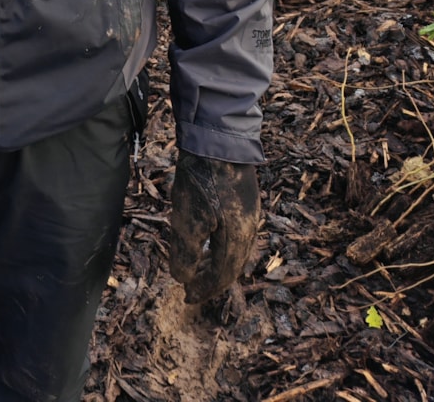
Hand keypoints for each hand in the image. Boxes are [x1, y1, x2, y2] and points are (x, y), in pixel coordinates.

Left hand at [167, 152, 259, 303]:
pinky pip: (235, 231)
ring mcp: (250, 210)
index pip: (223, 274)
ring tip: (199, 265)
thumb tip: (184, 278)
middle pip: (232, 264)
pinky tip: (208, 237)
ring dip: (216, 261)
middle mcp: (250, 227)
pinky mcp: (244, 195)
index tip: (188, 297)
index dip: (205, 289)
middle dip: (211, 278)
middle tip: (192, 286)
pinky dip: (220, 243)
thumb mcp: (188, 218)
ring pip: (235, 248)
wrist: (217, 136)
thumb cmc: (202, 178)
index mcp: (239, 237)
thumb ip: (187, 253)